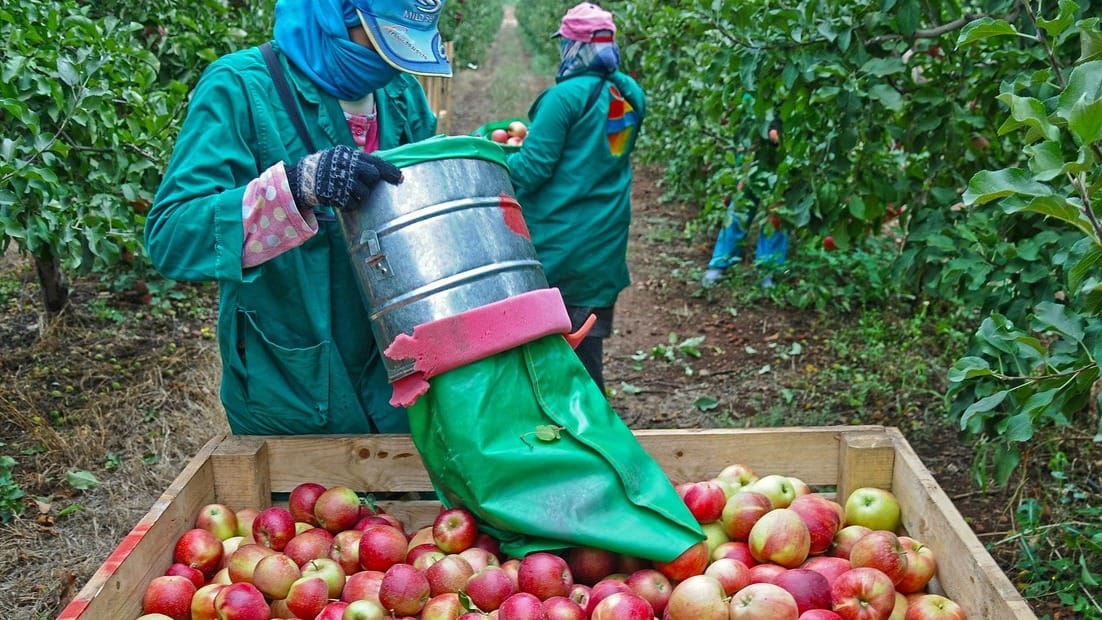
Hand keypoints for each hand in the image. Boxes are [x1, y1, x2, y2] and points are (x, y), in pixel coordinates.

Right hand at [286, 145, 402, 211]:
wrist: (302, 178)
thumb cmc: (326, 167)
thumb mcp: (342, 157)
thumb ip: (359, 162)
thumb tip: (381, 169)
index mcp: (351, 155)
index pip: (376, 162)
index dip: (390, 171)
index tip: (401, 179)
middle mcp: (348, 166)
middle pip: (373, 176)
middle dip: (370, 183)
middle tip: (360, 185)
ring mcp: (342, 181)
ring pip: (364, 193)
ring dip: (360, 195)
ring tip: (348, 192)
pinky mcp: (336, 195)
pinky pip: (352, 204)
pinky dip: (349, 205)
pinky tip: (341, 200)